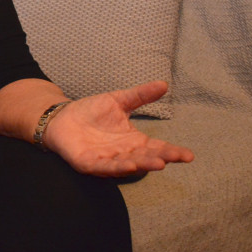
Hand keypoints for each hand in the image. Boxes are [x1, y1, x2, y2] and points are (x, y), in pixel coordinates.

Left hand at [45, 80, 194, 176]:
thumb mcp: (119, 100)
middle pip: (146, 158)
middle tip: (178, 157)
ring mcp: (107, 160)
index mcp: (133, 141)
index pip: (156, 148)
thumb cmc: (91, 111)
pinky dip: (117, 168)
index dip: (172, 151)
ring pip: (128, 165)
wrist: (62, 117)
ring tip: (159, 163)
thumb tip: (164, 84)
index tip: (189, 155)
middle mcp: (123, 154)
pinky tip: (130, 166)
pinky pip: (105, 167)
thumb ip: (140, 95)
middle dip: (161, 158)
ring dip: (143, 165)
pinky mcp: (89, 164)